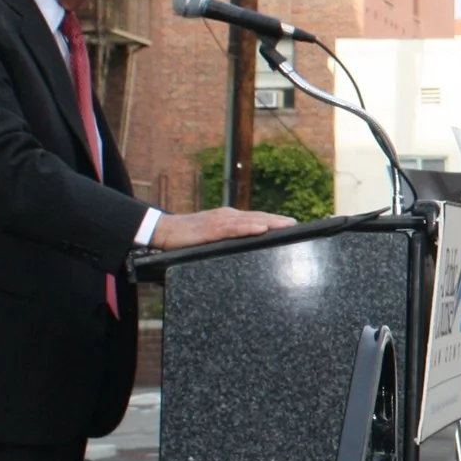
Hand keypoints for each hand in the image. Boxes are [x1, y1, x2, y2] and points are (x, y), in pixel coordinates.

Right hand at [151, 207, 297, 249]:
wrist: (164, 230)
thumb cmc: (188, 235)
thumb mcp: (213, 235)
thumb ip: (229, 237)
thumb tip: (246, 244)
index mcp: (229, 218)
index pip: (257, 218)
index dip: (274, 220)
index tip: (292, 224)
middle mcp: (228, 216)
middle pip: (258, 217)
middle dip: (278, 220)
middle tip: (297, 224)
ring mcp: (220, 221)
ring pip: (250, 221)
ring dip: (270, 222)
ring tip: (287, 225)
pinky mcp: (211, 229)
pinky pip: (233, 229)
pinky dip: (248, 228)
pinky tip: (261, 229)